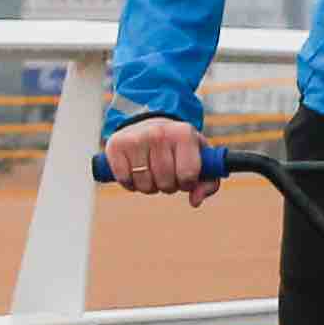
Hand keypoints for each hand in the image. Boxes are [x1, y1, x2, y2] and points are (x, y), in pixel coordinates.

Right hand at [103, 115, 221, 207]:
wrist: (149, 123)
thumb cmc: (178, 146)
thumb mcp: (200, 158)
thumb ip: (208, 182)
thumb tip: (195, 202)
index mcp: (183, 134)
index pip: (188, 175)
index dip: (187, 183)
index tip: (185, 176)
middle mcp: (158, 133)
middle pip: (166, 183)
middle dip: (168, 186)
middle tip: (166, 174)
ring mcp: (135, 138)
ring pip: (144, 184)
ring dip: (148, 186)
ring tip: (151, 172)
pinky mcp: (115, 145)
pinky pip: (124, 180)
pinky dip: (130, 183)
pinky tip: (134, 170)